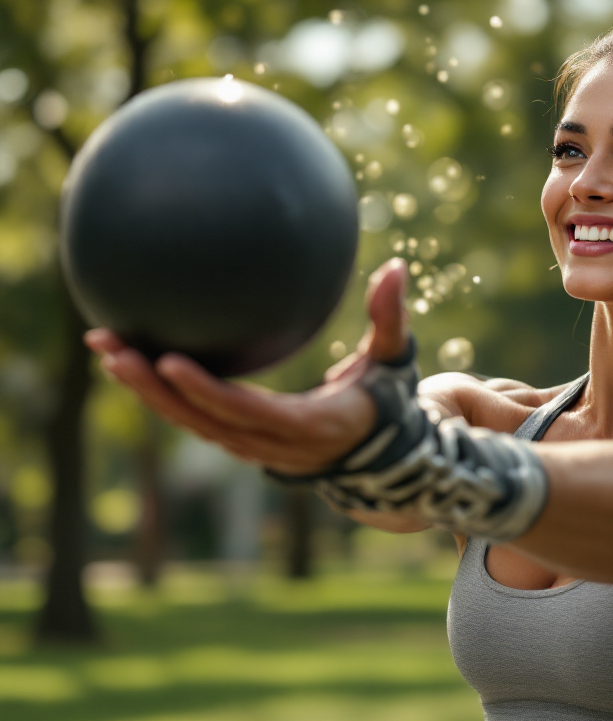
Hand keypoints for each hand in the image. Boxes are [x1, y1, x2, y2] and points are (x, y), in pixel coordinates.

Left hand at [85, 259, 410, 474]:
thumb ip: (390, 318)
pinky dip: (163, 397)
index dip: (208, 394)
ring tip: (107, 348)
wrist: (380, 455)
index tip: (169, 362)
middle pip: (204, 421)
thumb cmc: (388, 400)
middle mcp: (275, 446)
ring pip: (192, 425)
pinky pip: (197, 422)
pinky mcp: (243, 444)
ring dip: (146, 392)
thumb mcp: (393, 360)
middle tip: (112, 347)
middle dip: (153, 388)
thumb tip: (397, 266)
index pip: (250, 413)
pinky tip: (133, 361)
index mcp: (312, 425)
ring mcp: (255, 450)